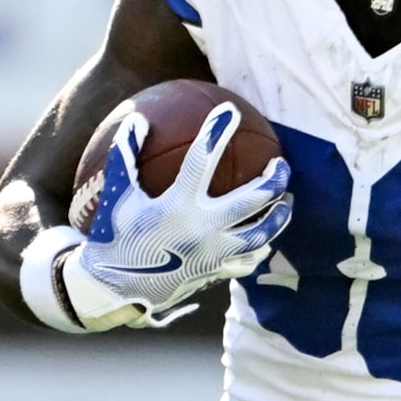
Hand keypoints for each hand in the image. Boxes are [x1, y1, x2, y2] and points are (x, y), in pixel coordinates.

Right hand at [65, 104, 292, 327]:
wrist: (114, 290)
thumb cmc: (113, 236)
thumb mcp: (116, 194)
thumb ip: (125, 155)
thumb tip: (138, 118)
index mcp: (177, 207)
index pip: (202, 160)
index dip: (217, 132)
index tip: (230, 111)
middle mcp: (201, 230)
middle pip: (251, 201)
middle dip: (273, 180)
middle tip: (282, 164)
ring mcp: (212, 255)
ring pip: (259, 234)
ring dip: (278, 217)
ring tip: (287, 202)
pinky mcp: (215, 273)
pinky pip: (247, 261)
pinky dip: (259, 248)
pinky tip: (266, 239)